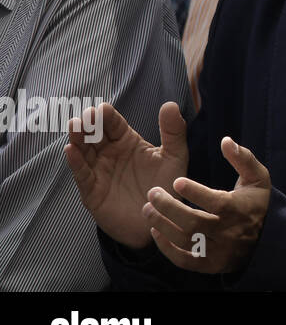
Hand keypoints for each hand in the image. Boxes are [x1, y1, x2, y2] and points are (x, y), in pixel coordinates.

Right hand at [65, 102, 188, 248]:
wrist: (160, 220)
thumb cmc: (167, 186)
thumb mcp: (174, 156)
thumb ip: (174, 132)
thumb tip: (170, 104)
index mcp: (127, 142)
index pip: (113, 123)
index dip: (106, 115)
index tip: (102, 108)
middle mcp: (109, 154)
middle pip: (94, 134)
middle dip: (88, 123)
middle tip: (86, 116)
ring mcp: (99, 171)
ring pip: (83, 151)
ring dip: (77, 138)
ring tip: (75, 126)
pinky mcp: (92, 191)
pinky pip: (82, 174)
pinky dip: (75, 163)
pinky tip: (71, 151)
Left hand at [143, 136, 271, 274]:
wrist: (266, 240)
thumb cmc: (256, 202)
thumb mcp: (257, 177)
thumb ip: (242, 158)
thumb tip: (225, 140)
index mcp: (239, 209)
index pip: (216, 203)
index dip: (195, 193)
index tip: (176, 181)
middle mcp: (228, 233)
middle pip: (194, 223)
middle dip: (169, 208)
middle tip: (152, 193)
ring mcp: (218, 251)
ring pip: (185, 241)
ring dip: (162, 225)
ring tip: (147, 209)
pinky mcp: (209, 265)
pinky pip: (183, 260)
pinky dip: (166, 248)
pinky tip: (155, 232)